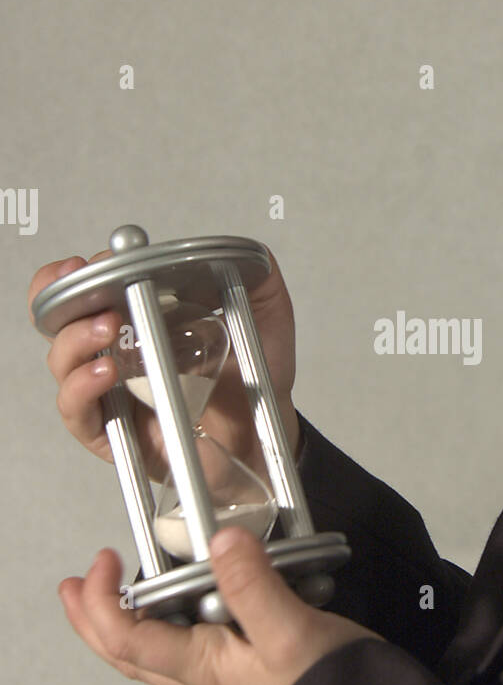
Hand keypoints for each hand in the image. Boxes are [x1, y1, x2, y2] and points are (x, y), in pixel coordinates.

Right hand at [28, 242, 300, 482]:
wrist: (263, 431)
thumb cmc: (251, 376)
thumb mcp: (264, 317)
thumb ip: (260, 278)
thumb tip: (251, 252)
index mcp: (135, 317)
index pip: (78, 289)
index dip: (67, 275)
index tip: (83, 264)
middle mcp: (112, 350)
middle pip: (56, 321)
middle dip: (64, 299)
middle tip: (98, 295)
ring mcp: (107, 390)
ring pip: (62, 362)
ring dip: (77, 340)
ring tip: (108, 328)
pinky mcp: (110, 432)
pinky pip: (77, 412)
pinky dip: (82, 389)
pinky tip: (106, 372)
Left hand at [57, 525, 381, 684]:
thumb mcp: (293, 630)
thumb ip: (253, 586)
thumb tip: (221, 541)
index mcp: (202, 666)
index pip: (126, 637)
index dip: (102, 600)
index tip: (104, 560)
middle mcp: (203, 675)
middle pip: (126, 652)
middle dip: (93, 619)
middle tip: (78, 583)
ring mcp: (223, 676)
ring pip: (153, 653)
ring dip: (125, 621)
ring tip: (118, 589)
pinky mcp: (247, 670)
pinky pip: (187, 648)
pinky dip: (167, 624)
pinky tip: (185, 604)